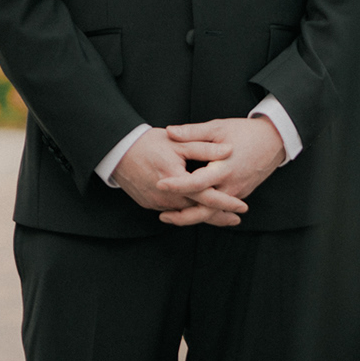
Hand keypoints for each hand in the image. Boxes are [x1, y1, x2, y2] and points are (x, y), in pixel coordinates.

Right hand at [113, 128, 245, 225]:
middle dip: (218, 216)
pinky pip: (172, 211)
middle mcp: (166, 197)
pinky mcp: (148, 204)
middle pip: (198, 211)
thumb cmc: (148, 143)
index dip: (226, 203)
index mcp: (177, 180)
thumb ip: (204, 147)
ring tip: (221, 217)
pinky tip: (196, 209)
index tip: (242, 207)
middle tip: (237, 218)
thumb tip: (228, 150)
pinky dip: (186, 211)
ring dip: (202, 215)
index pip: (207, 196)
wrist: (117, 151)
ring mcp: (156, 203)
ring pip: (185, 214)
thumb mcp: (178, 142)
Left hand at [156, 117, 286, 226]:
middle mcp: (231, 185)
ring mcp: (237, 193)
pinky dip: (205, 213)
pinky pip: (221, 209)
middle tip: (162, 215)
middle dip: (183, 216)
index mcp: (224, 167)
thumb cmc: (245, 131)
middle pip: (205, 209)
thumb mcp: (218, 127)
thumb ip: (193, 132)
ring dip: (192, 218)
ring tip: (172, 217)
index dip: (178, 185)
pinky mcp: (240, 195)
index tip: (160, 184)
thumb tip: (169, 132)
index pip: (197, 182)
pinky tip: (190, 212)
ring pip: (213, 213)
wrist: (274, 140)